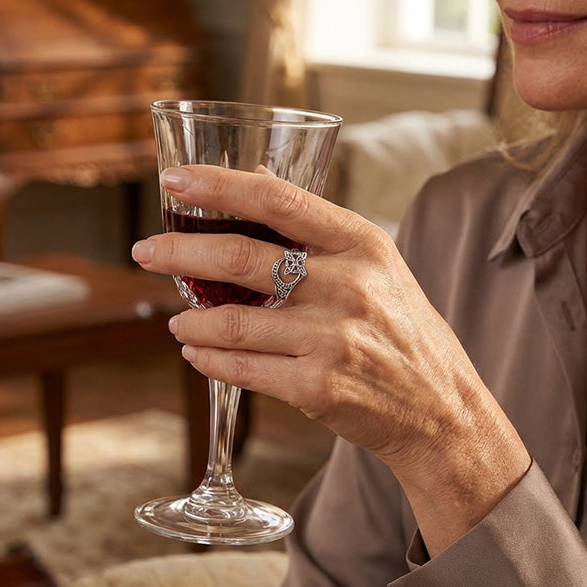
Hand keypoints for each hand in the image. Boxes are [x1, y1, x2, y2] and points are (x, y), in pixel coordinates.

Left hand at [132, 164, 529, 550]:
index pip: (277, 200)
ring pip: (230, 321)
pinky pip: (242, 368)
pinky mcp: (317, 387)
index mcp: (361, 243)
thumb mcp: (378, 263)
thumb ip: (318, 225)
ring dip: (189, 320)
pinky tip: (198, 354)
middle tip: (145, 251)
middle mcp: (347, 285)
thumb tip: (259, 178)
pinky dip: (209, 360)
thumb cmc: (404, 328)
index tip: (175, 180)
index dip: (219, 185)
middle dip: (179, 250)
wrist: (441, 408)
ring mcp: (331, 338)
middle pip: (240, 256)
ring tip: (176, 321)